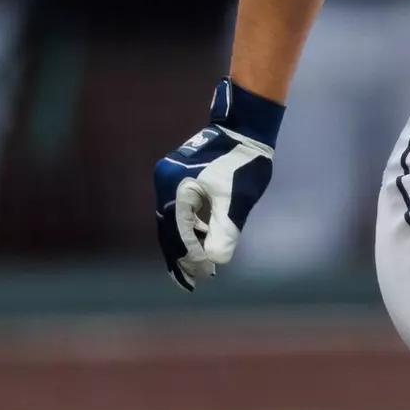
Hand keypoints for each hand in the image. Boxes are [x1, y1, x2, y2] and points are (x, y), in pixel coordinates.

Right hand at [153, 122, 273, 291]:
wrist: (244, 128)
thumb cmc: (243, 161)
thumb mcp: (237, 200)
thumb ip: (224, 230)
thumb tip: (215, 261)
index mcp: (176, 187)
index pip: (178, 232)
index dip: (188, 256)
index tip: (201, 276)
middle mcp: (165, 182)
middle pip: (168, 228)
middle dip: (180, 256)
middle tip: (191, 282)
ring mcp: (169, 178)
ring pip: (173, 220)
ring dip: (185, 243)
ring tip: (198, 266)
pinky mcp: (178, 177)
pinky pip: (179, 209)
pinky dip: (189, 227)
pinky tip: (200, 240)